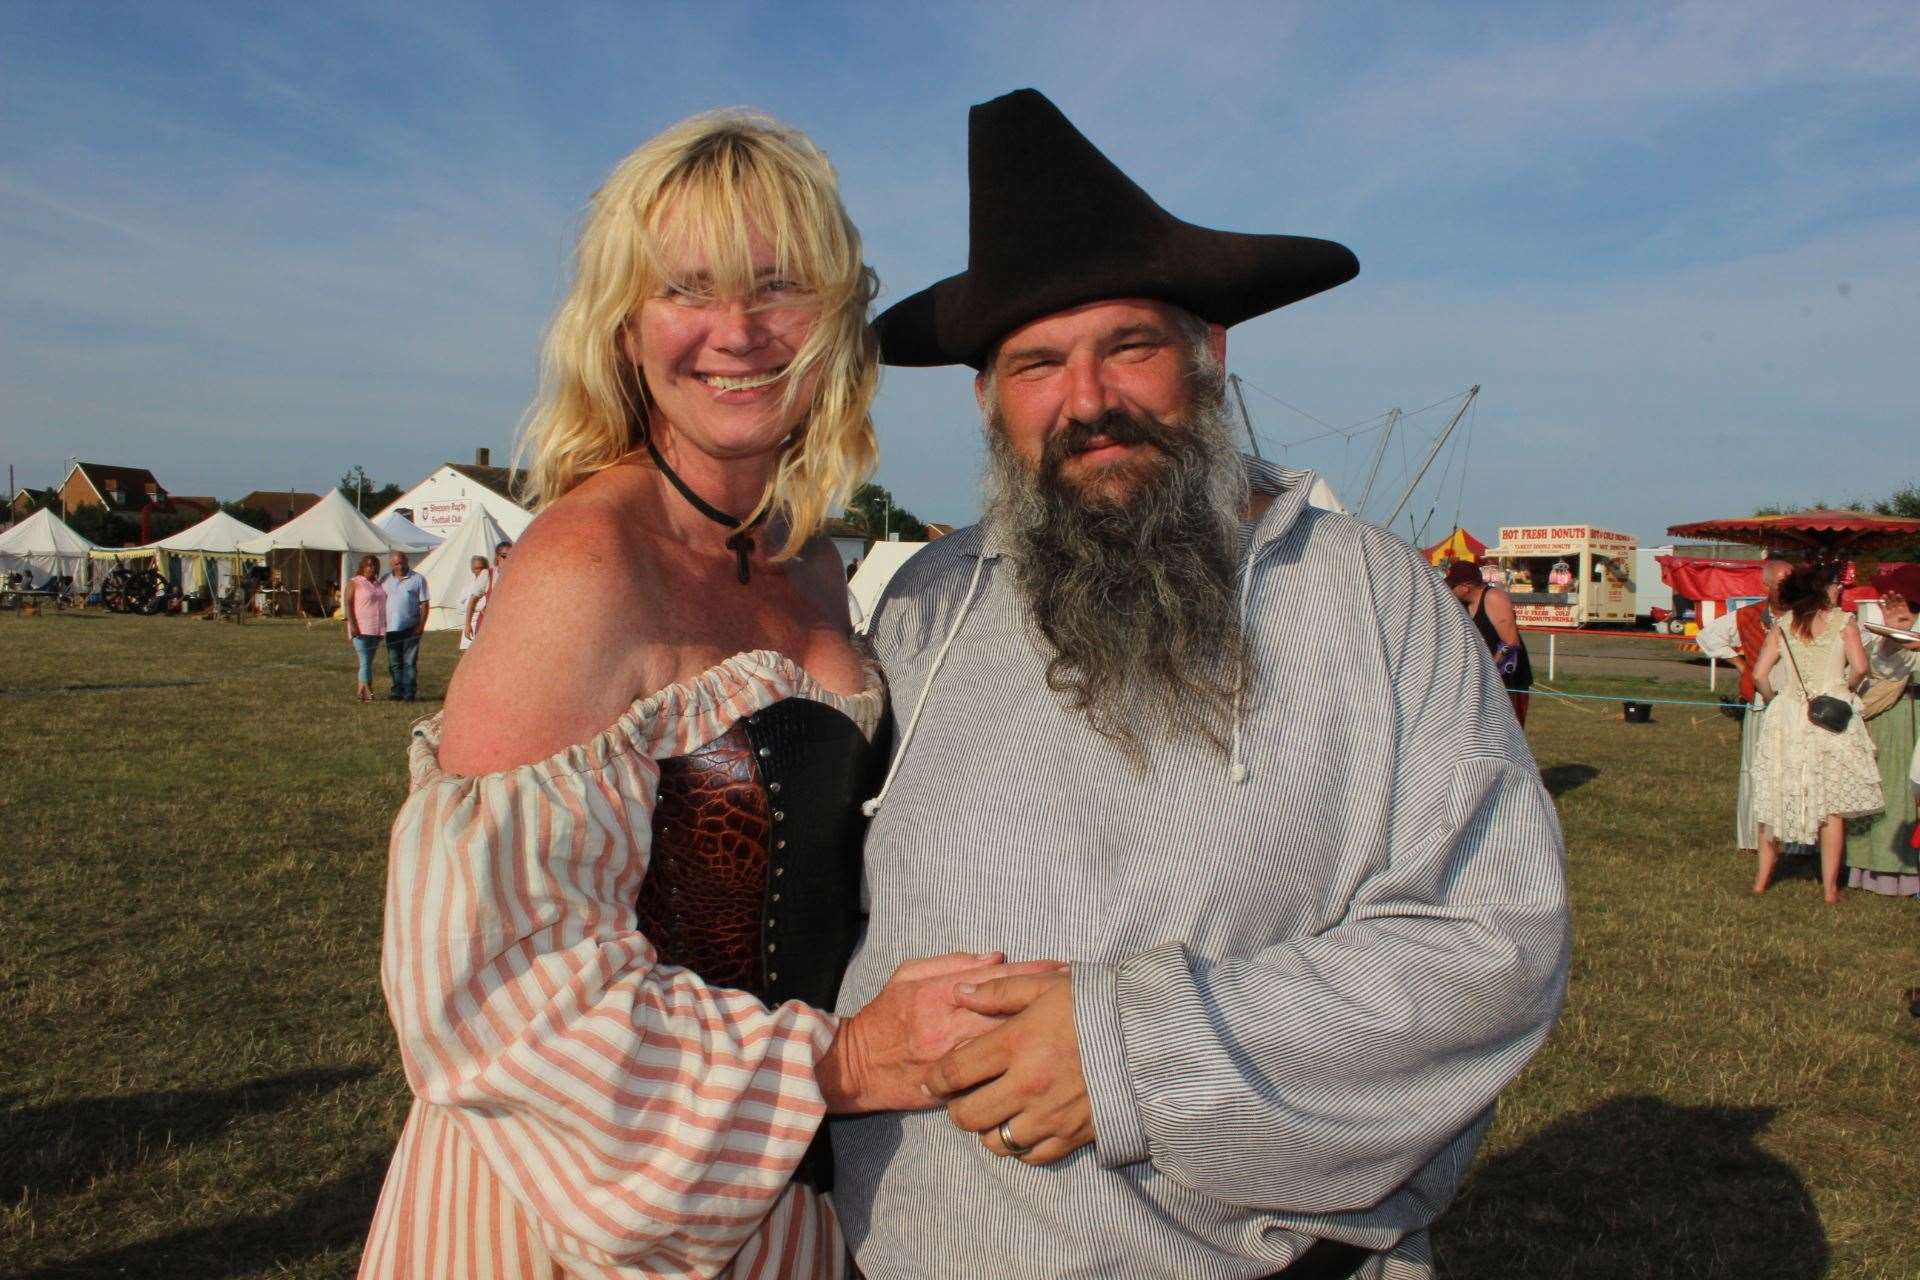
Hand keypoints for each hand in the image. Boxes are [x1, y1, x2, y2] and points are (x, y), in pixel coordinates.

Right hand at [817, 953, 1065, 1114]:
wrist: (856, 1067)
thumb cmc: (884, 1017)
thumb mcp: (907, 976)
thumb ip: (951, 963)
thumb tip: (996, 957)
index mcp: (939, 995)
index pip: (995, 981)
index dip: (1032, 973)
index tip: (1063, 968)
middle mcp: (949, 1028)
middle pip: (1009, 1013)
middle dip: (1046, 1004)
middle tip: (1085, 996)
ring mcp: (952, 1062)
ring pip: (1004, 1048)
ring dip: (1038, 1037)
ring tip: (1077, 1028)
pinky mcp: (953, 1090)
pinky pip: (991, 1080)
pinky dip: (1018, 1071)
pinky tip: (1043, 1065)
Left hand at [930, 973, 1093, 1165]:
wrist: (1151, 1037)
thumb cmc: (1097, 1004)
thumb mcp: (1047, 986)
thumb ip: (999, 991)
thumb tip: (958, 993)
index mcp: (1017, 1043)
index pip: (956, 1071)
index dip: (936, 1079)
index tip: (932, 1080)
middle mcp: (1028, 1085)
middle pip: (968, 1116)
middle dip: (957, 1109)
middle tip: (962, 1098)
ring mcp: (1050, 1115)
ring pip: (996, 1142)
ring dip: (989, 1129)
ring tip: (995, 1112)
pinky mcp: (1073, 1135)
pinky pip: (1031, 1156)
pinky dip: (1021, 1146)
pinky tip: (1025, 1124)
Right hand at [1882, 597, 1914, 633]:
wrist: (1897, 635)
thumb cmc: (1905, 628)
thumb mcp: (1911, 620)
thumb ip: (1914, 613)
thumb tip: (1917, 608)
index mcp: (1904, 611)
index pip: (1902, 602)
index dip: (1900, 599)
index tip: (1898, 595)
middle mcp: (1898, 610)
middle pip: (1895, 602)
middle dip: (1893, 597)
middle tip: (1891, 592)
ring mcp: (1891, 612)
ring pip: (1888, 604)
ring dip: (1886, 599)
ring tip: (1884, 595)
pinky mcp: (1885, 615)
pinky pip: (1882, 608)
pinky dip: (1880, 605)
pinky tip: (1879, 601)